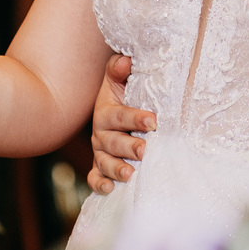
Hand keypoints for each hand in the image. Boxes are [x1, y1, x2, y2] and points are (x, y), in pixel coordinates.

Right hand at [88, 55, 156, 194]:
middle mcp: (101, 134)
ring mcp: (100, 152)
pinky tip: (110, 189)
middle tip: (144, 150)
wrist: (112, 113)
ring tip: (130, 173)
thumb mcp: (119, 81)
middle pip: (112, 142)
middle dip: (128, 146)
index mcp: (106, 112)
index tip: (153, 120)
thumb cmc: (123, 96)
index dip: (135, 117)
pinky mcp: (100, 168)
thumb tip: (125, 61)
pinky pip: (95, 178)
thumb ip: (119, 69)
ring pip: (104, 162)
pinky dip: (100, 184)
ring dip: (116, 168)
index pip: (119, 115)